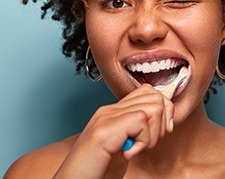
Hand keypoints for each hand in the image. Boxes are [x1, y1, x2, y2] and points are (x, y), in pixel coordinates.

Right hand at [53, 84, 173, 178]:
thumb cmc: (97, 169)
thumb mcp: (122, 146)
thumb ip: (135, 131)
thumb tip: (162, 123)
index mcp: (113, 113)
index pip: (147, 92)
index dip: (163, 110)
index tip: (159, 133)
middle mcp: (110, 110)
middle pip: (154, 96)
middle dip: (162, 122)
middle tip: (147, 142)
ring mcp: (107, 117)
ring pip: (152, 107)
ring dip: (153, 133)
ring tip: (136, 148)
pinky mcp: (106, 129)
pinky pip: (141, 121)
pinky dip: (143, 142)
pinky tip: (128, 154)